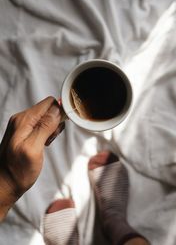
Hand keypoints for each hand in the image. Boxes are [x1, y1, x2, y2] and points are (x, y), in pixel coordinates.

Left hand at [0, 97, 64, 220]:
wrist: (5, 184)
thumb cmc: (17, 171)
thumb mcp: (33, 149)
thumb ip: (45, 127)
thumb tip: (57, 110)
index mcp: (24, 120)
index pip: (49, 103)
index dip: (59, 112)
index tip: (59, 127)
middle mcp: (22, 119)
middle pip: (49, 109)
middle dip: (56, 122)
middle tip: (50, 139)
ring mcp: (23, 125)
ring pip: (47, 118)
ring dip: (52, 129)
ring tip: (46, 143)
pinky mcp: (26, 132)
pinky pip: (43, 126)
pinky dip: (47, 134)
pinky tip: (43, 144)